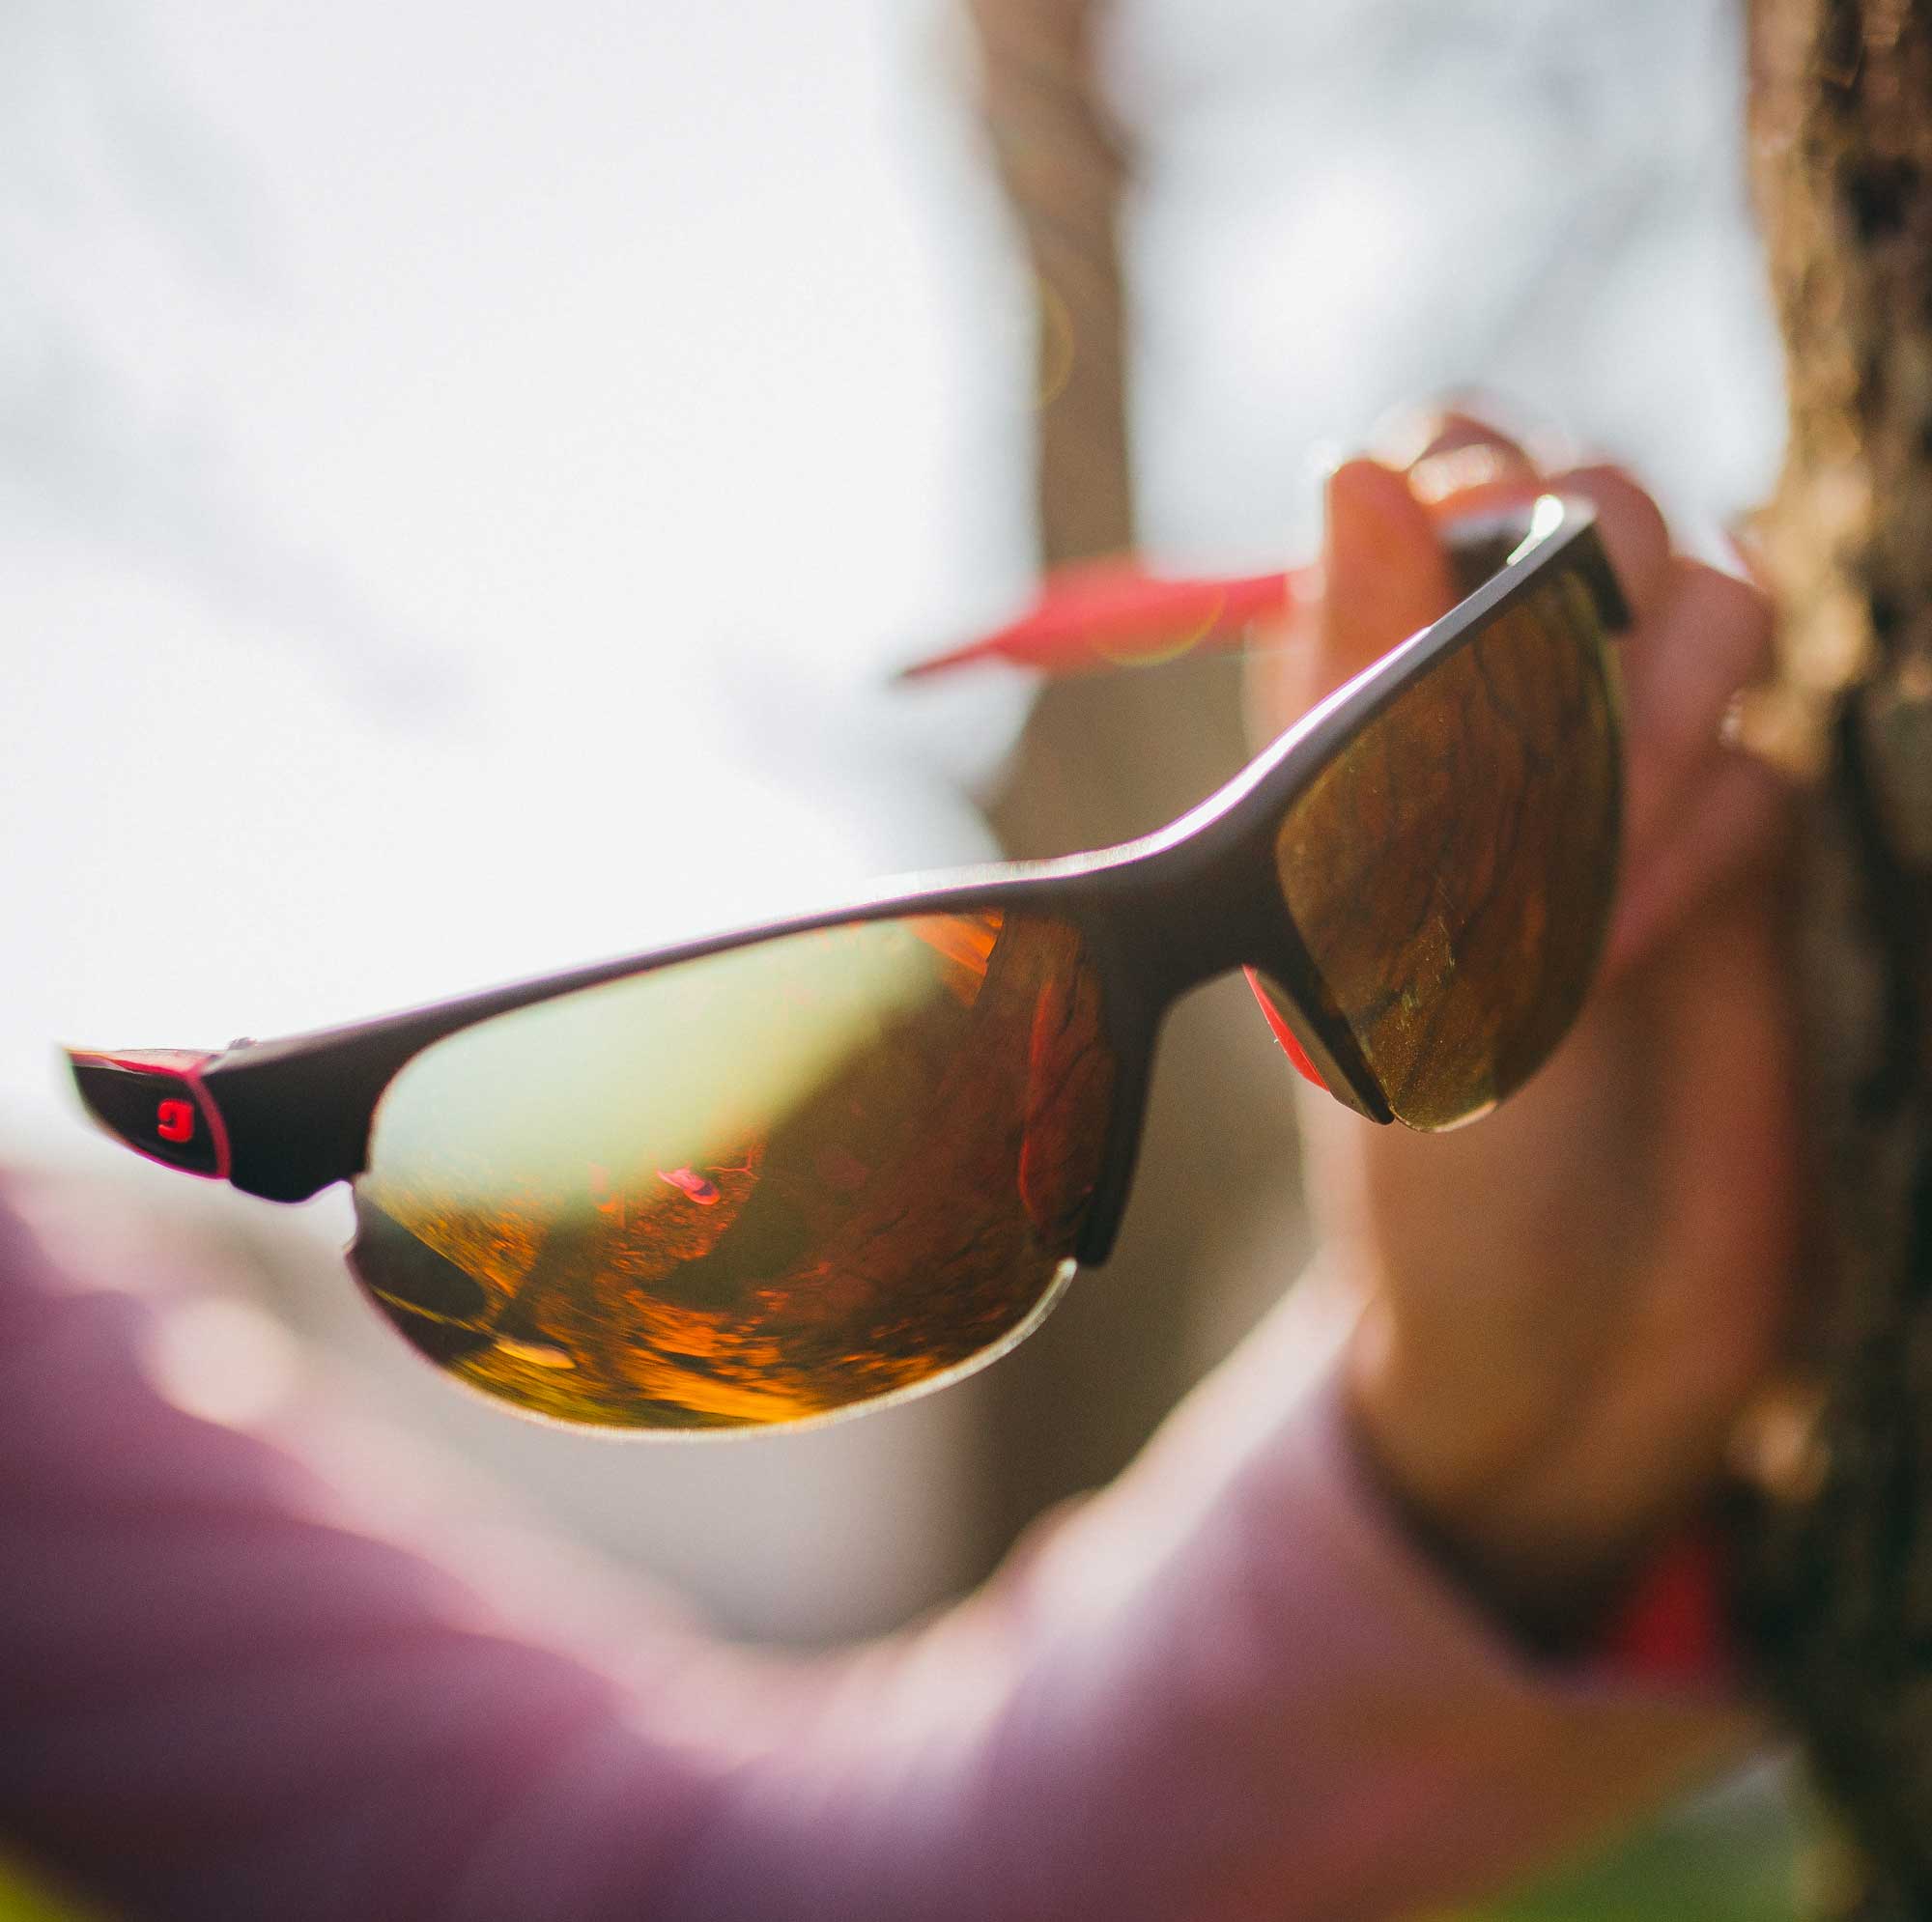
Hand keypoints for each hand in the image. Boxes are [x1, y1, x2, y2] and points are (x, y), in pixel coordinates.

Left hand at [1249, 420, 1803, 1640]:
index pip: (1425, 478)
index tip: (1481, 557)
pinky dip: (1707, 827)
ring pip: (1711, 610)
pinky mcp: (1740, 851)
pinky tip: (1635, 949)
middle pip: (1590, 509)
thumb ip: (1366, 697)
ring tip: (1583, 904)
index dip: (1466, 479)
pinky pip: (1769, 751)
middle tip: (1550, 774)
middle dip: (1591, 613)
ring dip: (1657, 732)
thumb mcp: (1356, 918)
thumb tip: (1353, 474)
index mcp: (1363, 710)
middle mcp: (1503, 721)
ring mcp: (1633, 780)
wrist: (1554, 1333)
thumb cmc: (1406, 1149)